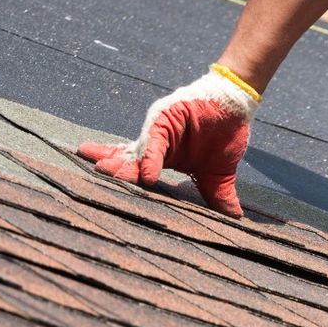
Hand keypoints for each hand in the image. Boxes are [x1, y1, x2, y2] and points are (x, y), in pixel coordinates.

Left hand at [78, 66, 259, 217]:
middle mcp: (157, 143)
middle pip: (129, 159)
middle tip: (92, 177)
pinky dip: (151, 158)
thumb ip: (218, 195)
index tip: (104, 190)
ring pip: (136, 150)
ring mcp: (160, 131)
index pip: (137, 169)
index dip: (121, 177)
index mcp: (165, 156)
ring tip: (105, 173)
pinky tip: (147, 176)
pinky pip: (155, 140)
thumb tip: (234, 219)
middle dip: (111, 167)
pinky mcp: (167, 118)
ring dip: (121, 163)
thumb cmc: (225, 135)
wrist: (236, 107)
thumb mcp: (218, 174)